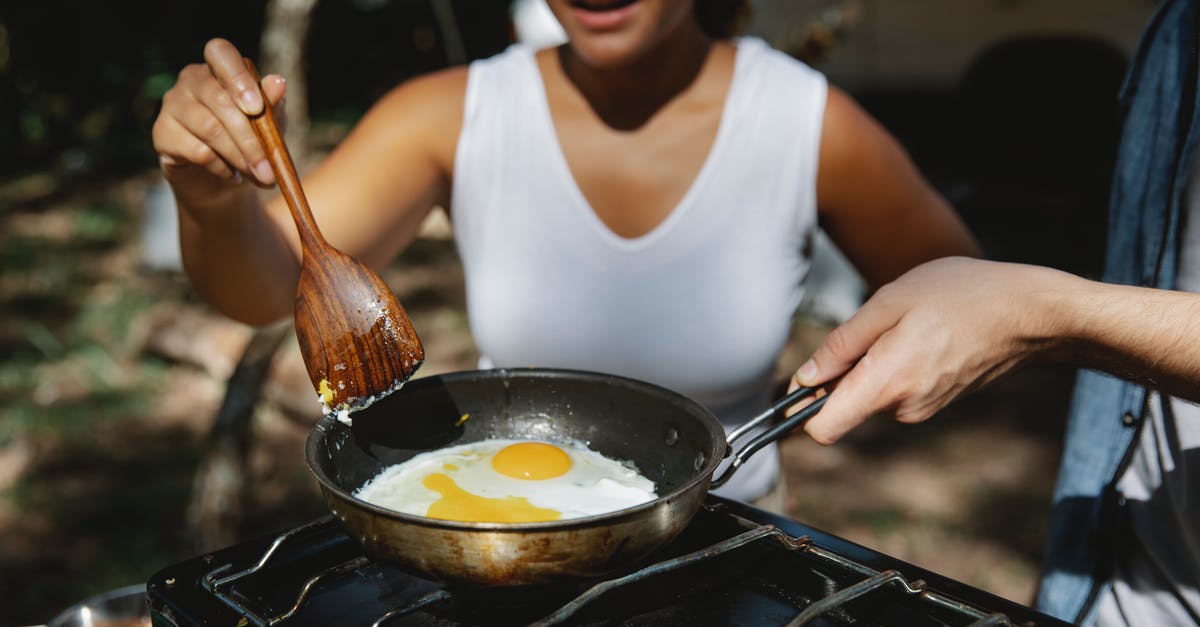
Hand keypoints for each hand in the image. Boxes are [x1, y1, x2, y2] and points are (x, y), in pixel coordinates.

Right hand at [151, 38, 287, 206]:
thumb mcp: (269, 124)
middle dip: (250, 139)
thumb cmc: (250, 142)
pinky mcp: (162, 133)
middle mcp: (190, 80)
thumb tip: (278, 81)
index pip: (220, 52)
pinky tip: (231, 174)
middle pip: (219, 100)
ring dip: (239, 157)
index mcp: (218, 69)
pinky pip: (197, 151)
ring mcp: (172, 104)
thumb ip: (272, 103)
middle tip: (269, 169)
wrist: (225, 181)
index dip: (238, 77)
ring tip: (257, 175)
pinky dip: (221, 167)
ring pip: (209, 128)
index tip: (257, 108)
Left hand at [789, 257, 1067, 443]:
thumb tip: (805, 378)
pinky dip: (899, 363)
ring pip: (873, 392)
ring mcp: (923, 408)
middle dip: (845, 370)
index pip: (822, 429)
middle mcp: (903, 407)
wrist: (1032, 313)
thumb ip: (842, 344)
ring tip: (911, 324)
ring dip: (876, 361)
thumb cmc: (962, 295)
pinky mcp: (938, 401)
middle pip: (845, 404)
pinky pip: (898, 387)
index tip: (799, 384)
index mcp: (885, 384)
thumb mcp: (890, 302)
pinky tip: (927, 333)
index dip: (800, 409)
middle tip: (876, 325)